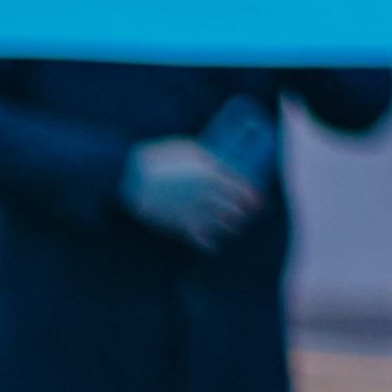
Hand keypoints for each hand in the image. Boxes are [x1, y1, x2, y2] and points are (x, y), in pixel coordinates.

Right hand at [119, 136, 263, 249]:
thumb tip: (220, 164)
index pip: (243, 189)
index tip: (258, 199)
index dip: (254, 197)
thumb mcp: (189, 149)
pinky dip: (211, 242)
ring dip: (232, 226)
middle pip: (237, 209)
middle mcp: (208, 196)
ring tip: (234, 226)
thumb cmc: (160, 158)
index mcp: (212, 175)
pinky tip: (214, 242)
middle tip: (249, 212)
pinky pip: (203, 240)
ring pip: (224, 226)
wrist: (133, 178)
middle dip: (247, 213)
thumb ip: (208, 158)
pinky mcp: (181, 225)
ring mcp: (195, 212)